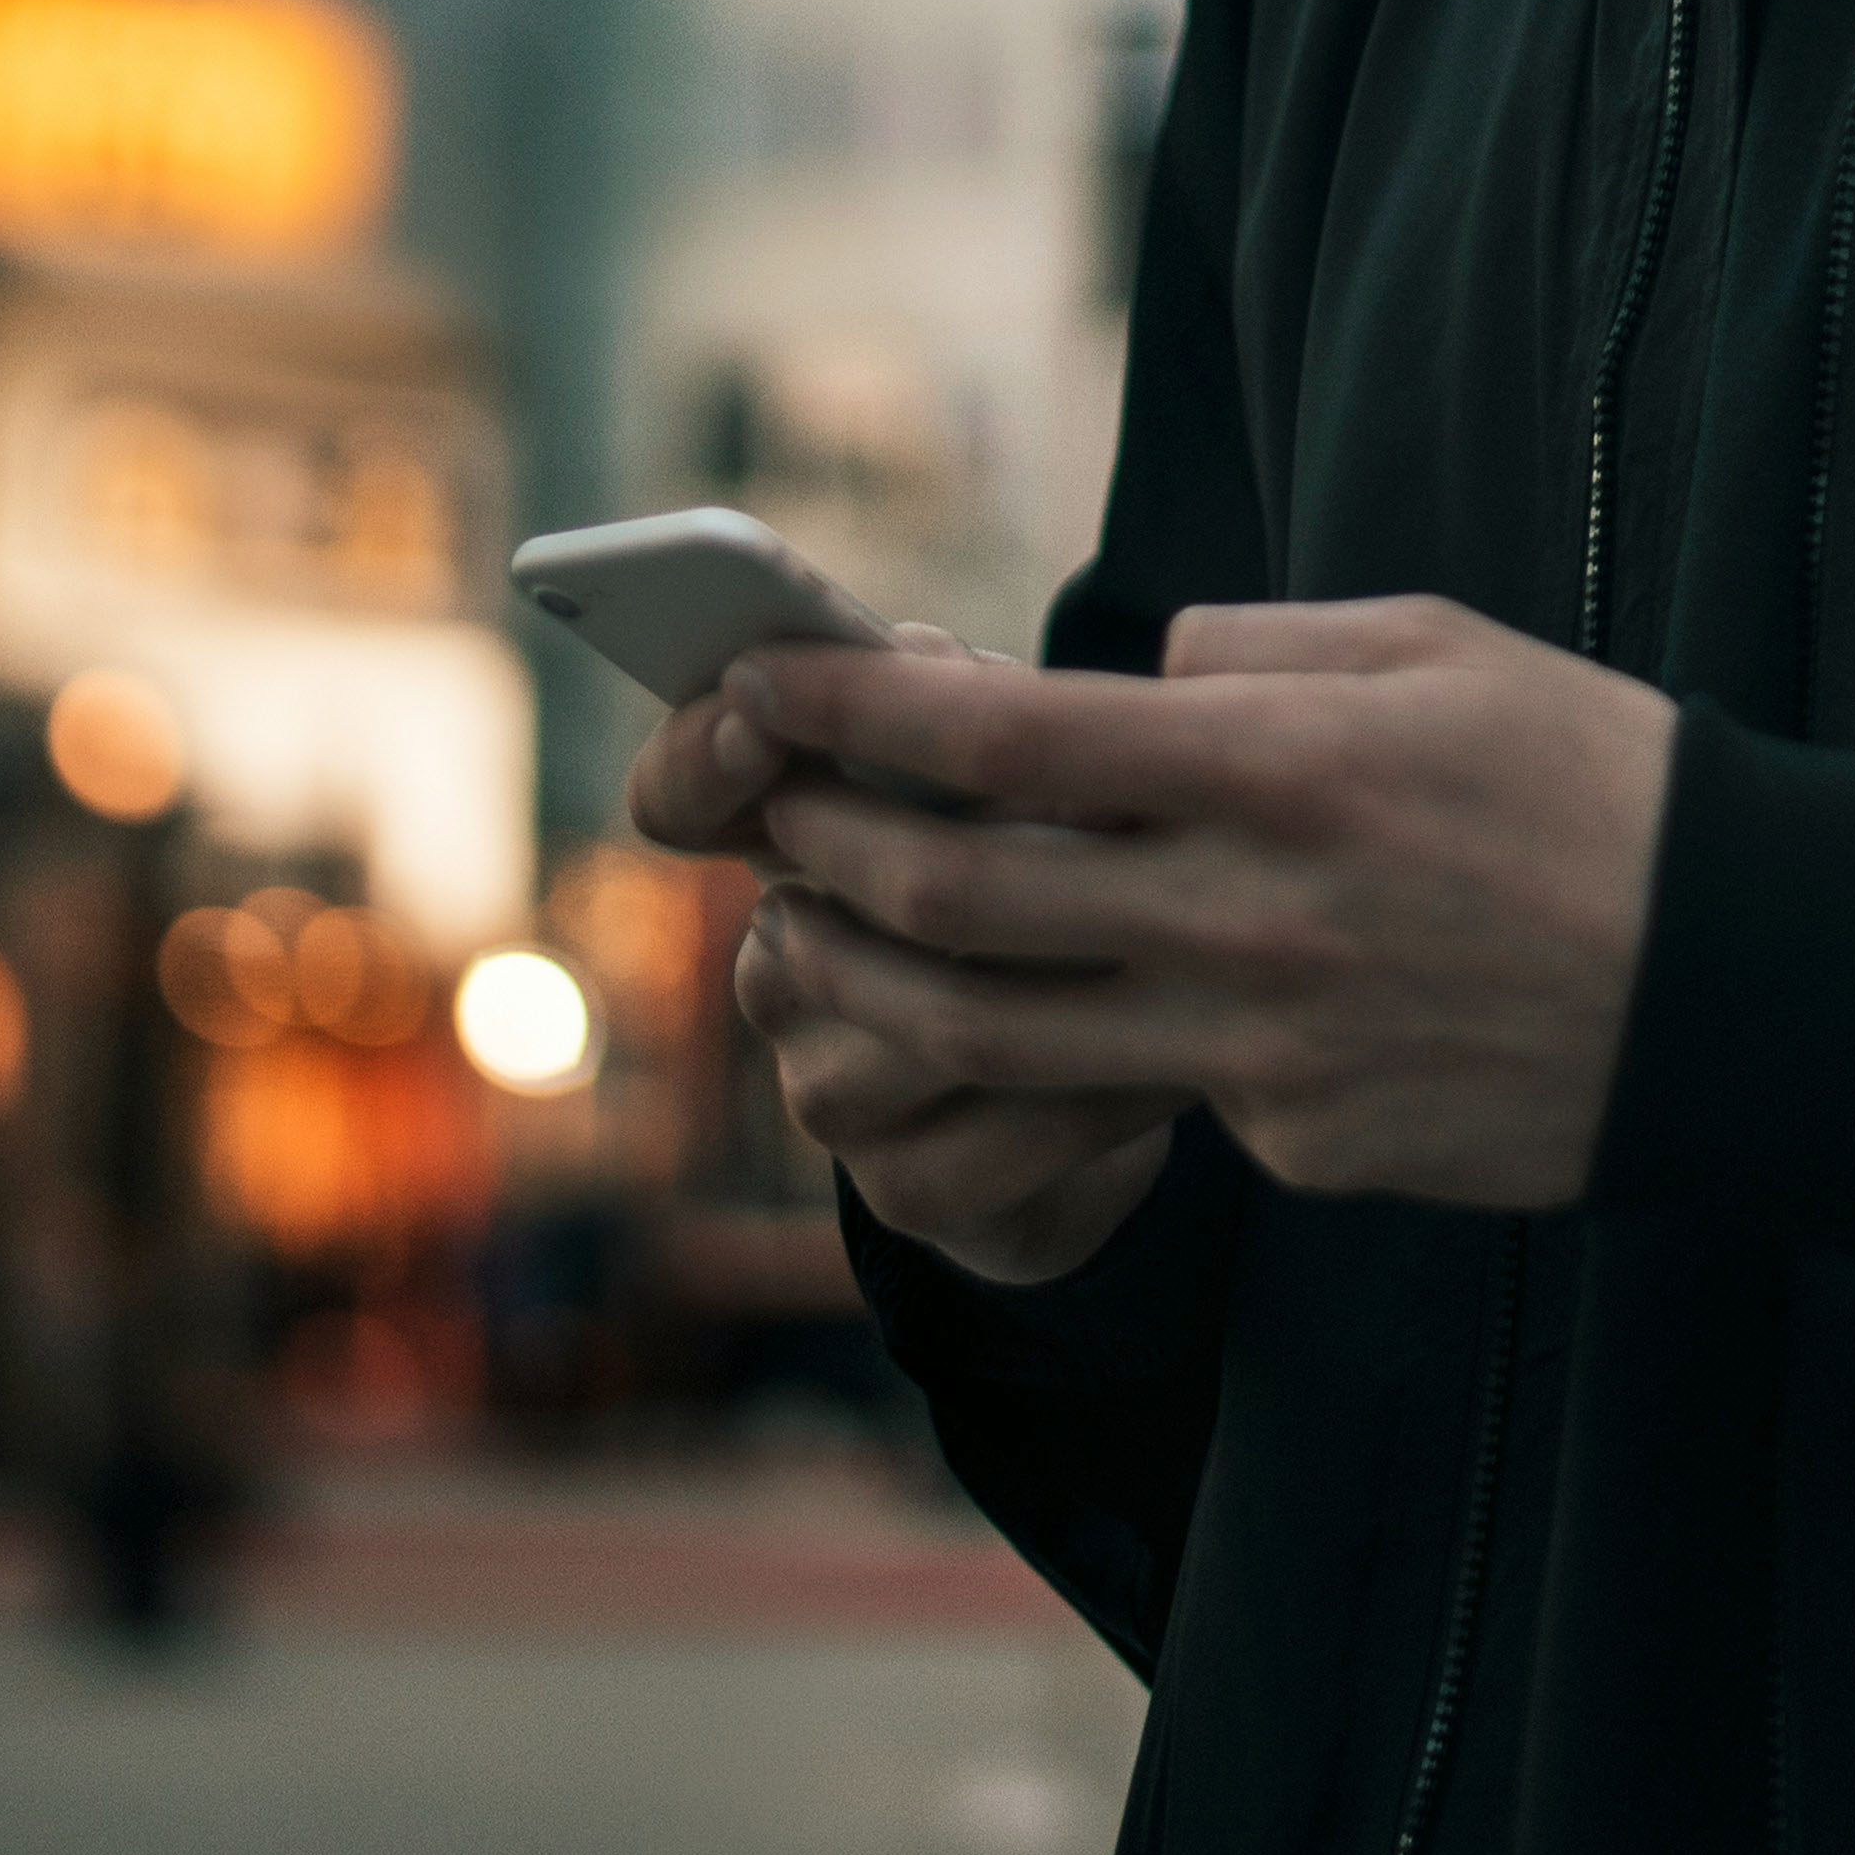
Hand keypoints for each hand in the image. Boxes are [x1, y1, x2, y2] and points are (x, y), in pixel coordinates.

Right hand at [626, 626, 1184, 1288]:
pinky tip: (1175, 1058)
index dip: (702, 757)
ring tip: (1169, 941)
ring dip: (1064, 978)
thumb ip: (964, 709)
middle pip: (835, 910)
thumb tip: (927, 665)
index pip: (679, 796)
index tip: (759, 721)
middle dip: (979, 858)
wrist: (1125, 1069)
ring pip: (927, 1022)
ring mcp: (828, 1091)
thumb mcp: (1027, 765)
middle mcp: (778, 972)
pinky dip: (1099, 1091)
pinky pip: (995, 1135)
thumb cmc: (1067, 867)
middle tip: (1105, 824)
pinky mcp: (907, 1189)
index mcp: (782, 843)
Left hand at [716, 593, 1676, 1214]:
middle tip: (763, 816)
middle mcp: (1251, 917)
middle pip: (963, 899)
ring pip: (1002, 1034)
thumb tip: (1134, 682)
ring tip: (815, 942)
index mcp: (1281, 768)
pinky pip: (1157, 1095)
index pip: (1005, 741)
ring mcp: (1267, 1052)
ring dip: (878, 985)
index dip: (856, 713)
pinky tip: (1091, 1013)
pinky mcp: (1298, 1147)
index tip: (763, 682)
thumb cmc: (1595, 786)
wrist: (1745, 987)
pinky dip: (1096, 1052)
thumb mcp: (1439, 652)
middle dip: (828, 849)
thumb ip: (1261, 656)